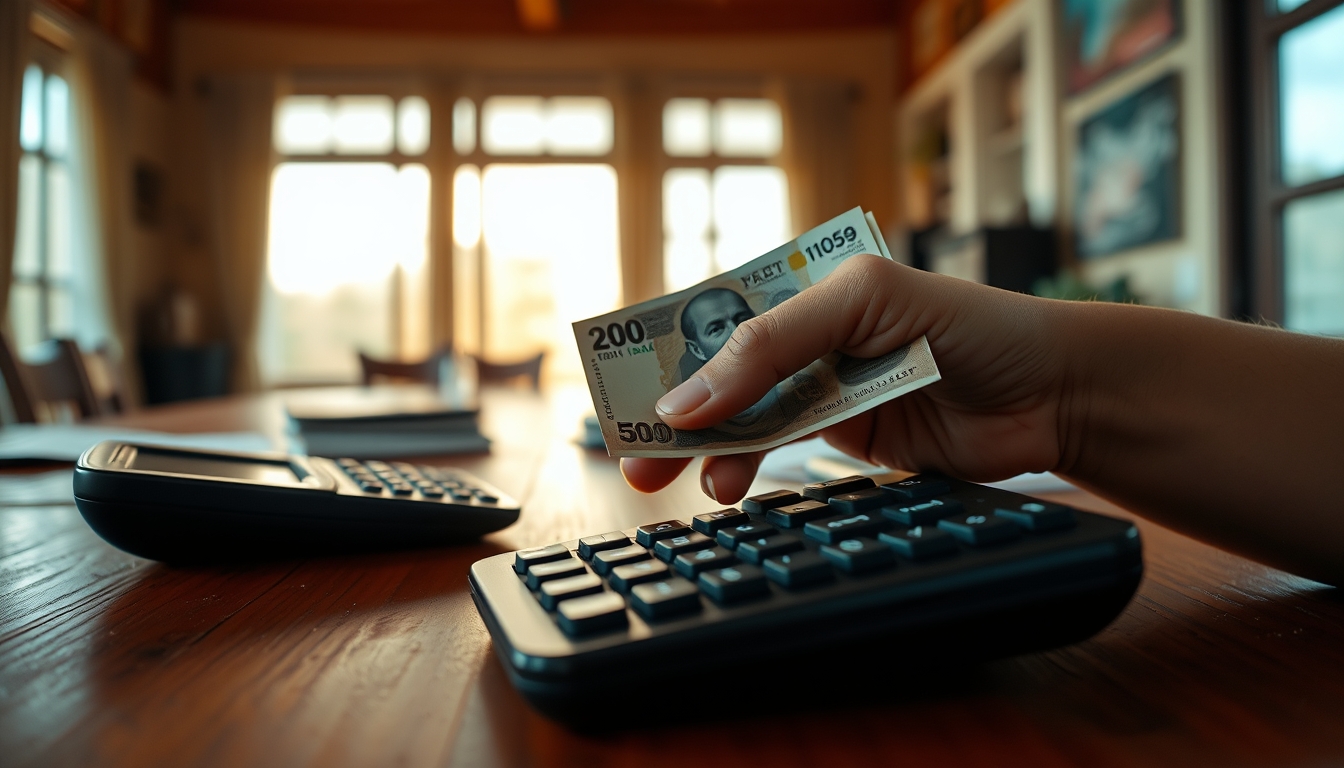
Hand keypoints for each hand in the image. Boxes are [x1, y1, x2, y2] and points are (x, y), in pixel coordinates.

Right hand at [620, 254, 1073, 502]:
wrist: (1050, 394)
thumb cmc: (970, 323)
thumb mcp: (862, 303)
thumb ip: (773, 345)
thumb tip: (689, 399)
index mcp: (809, 289)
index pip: (722, 314)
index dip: (671, 348)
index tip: (628, 386)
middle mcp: (811, 339)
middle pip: (722, 374)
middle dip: (673, 411)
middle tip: (632, 452)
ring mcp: (827, 390)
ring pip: (744, 419)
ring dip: (706, 448)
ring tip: (680, 477)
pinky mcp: (848, 438)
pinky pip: (780, 451)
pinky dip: (746, 467)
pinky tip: (729, 484)